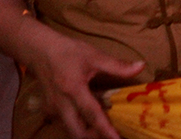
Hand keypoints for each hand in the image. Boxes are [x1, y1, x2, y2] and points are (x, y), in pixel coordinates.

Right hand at [29, 33, 143, 138]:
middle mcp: (61, 105)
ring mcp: (52, 110)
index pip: (92, 115)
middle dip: (96, 137)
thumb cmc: (68, 51)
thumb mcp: (94, 55)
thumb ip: (117, 65)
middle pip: (78, 133)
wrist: (39, 50)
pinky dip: (80, 127)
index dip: (105, 130)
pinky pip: (66, 125)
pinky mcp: (49, 112)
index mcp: (73, 89)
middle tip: (114, 135)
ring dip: (88, 134)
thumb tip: (141, 66)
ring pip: (71, 132)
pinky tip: (91, 122)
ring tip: (105, 129)